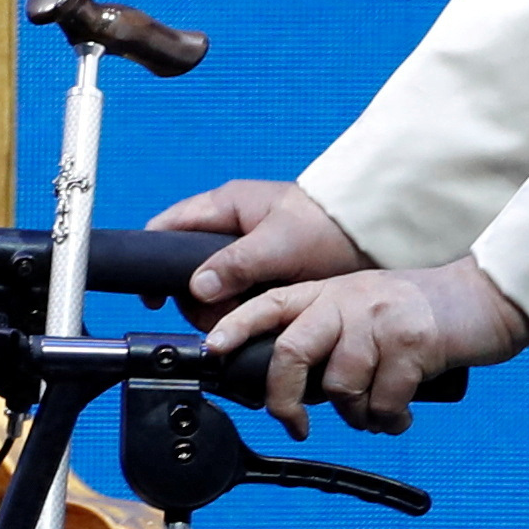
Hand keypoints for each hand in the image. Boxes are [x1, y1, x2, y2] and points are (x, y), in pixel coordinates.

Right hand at [149, 177, 367, 309]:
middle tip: (215, 316)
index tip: (154, 295)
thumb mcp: (278, 243)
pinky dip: (242, 311)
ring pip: (214, 287)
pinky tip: (254, 321)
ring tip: (241, 319)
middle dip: (197, 297)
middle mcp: (231, 229)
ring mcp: (249, 252)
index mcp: (226, 207)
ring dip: (221, 308)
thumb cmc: (330, 223)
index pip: (168, 227)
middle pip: (189, 268)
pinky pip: (239, 296)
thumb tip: (197, 287)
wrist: (375, 234)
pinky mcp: (267, 274)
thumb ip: (235, 263)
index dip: (152, 258)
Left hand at [202, 255, 528, 431]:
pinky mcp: (412, 345)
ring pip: (339, 386)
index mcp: (331, 290)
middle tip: (297, 426)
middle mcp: (349, 300)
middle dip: (284, 400)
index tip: (213, 352)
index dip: (235, 326)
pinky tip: (399, 417)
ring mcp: (380, 321)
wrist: (488, 297)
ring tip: (375, 415)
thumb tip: (299, 385)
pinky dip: (388, 420)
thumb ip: (334, 329)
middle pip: (291, 351)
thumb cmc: (427, 311)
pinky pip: (383, 402)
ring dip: (355, 415)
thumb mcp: (370, 305)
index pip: (270, 303)